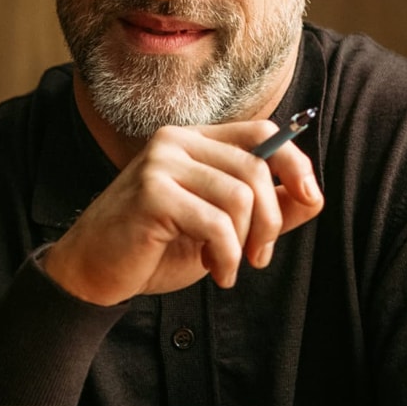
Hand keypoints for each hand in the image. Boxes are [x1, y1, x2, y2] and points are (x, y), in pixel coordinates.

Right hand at [42, 120, 323, 305]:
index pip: (262, 131)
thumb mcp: (221, 227)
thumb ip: (263, 208)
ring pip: (240, 196)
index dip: (295, 162)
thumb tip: (313, 196)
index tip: (309, 199)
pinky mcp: (151, 192)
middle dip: (271, 220)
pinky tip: (216, 271)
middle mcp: (177, 141)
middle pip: (256, 167)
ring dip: (245, 243)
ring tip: (228, 267)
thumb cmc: (156, 248)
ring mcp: (161, 163)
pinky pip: (216, 222)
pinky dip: (227, 255)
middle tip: (258, 257)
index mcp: (195, 141)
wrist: (93, 273)